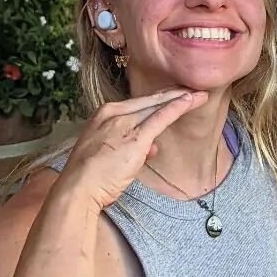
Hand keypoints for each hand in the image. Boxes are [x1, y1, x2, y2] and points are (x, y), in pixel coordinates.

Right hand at [51, 90, 208, 214]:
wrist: (78, 187)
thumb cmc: (89, 177)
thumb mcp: (108, 156)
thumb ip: (131, 148)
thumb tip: (151, 148)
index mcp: (104, 116)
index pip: (137, 104)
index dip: (157, 99)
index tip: (171, 95)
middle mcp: (114, 114)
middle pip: (149, 101)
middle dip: (171, 95)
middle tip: (190, 88)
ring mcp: (124, 124)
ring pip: (157, 106)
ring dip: (180, 100)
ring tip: (199, 95)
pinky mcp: (136, 137)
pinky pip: (161, 118)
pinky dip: (178, 108)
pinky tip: (191, 101)